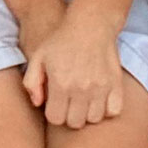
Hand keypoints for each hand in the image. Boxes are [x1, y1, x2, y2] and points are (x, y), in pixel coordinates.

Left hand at [24, 7, 128, 131]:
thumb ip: (32, 82)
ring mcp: (101, 87)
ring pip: (94, 119)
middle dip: (69, 116)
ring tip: (83, 102)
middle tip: (69, 104)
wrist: (90, 24)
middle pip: (75, 123)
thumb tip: (38, 103)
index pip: (56, 119)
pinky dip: (107, 109)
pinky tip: (99, 100)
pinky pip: (113, 111)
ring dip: (88, 114)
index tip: (55, 104)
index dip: (54, 113)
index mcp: (60, 83)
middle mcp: (81, 88)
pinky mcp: (116, 84)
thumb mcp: (38, 57)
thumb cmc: (61, 41)